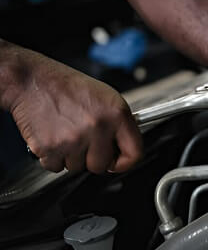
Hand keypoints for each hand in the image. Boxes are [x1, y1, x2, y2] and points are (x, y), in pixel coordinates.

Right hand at [0, 46, 142, 173]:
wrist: (32, 81)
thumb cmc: (68, 87)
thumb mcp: (106, 97)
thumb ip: (119, 123)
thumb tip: (124, 147)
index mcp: (117, 114)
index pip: (134, 153)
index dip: (125, 162)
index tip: (117, 161)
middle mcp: (98, 127)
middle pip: (101, 166)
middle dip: (92, 157)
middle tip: (83, 139)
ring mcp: (74, 139)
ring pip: (78, 168)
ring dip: (71, 156)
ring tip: (66, 132)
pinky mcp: (51, 148)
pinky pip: (56, 167)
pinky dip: (53, 157)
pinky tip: (54, 136)